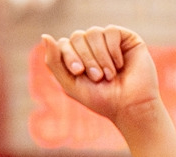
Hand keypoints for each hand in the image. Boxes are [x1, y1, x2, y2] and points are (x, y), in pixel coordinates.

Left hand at [40, 25, 163, 125]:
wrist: (130, 107)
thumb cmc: (102, 100)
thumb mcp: (70, 85)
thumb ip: (54, 62)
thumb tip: (45, 36)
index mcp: (77, 57)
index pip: (63, 44)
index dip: (69, 56)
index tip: (79, 73)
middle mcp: (92, 47)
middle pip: (77, 37)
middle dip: (85, 58)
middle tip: (97, 77)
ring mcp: (108, 41)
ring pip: (93, 33)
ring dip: (100, 57)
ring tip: (110, 75)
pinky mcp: (126, 38)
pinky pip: (111, 31)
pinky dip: (113, 50)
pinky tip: (120, 65)